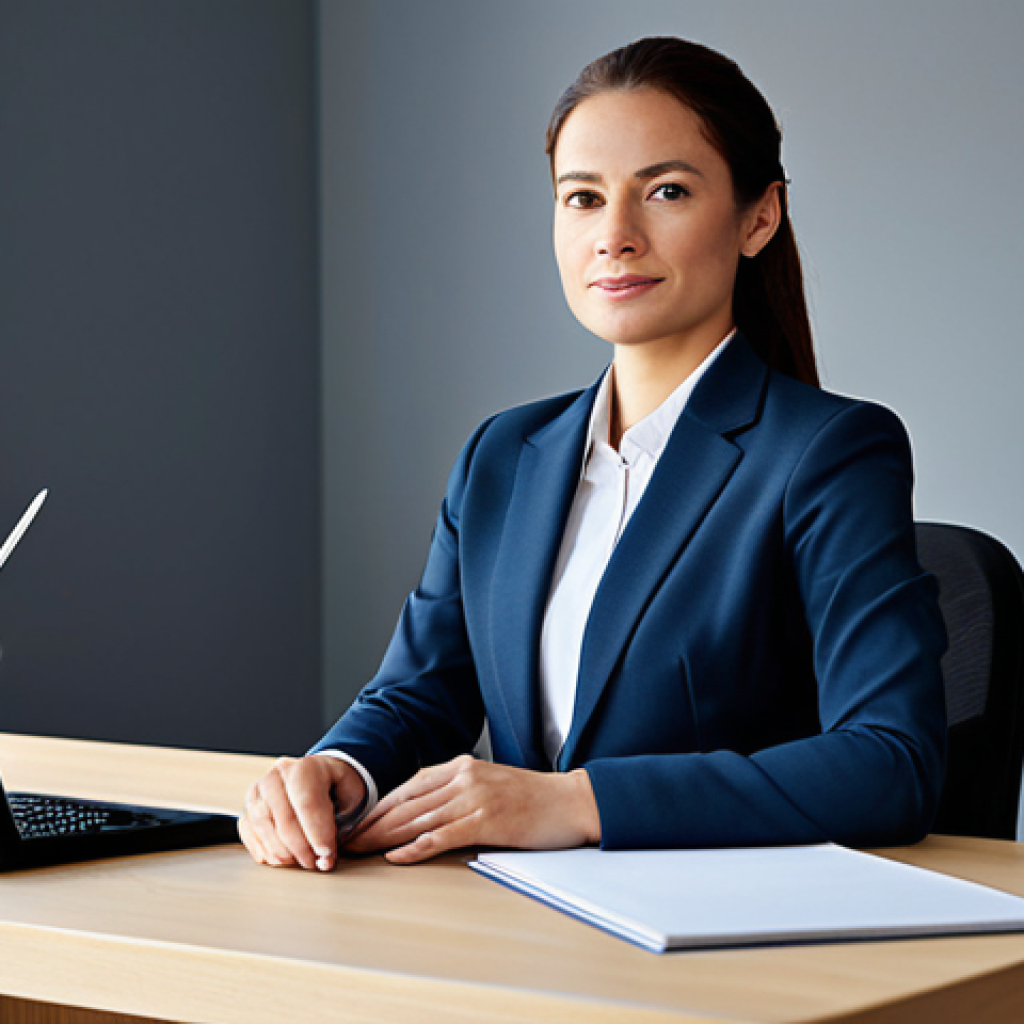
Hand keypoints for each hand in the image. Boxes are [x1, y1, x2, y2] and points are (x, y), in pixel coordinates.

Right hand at [238, 754, 365, 871]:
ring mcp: (258, 790)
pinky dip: (264, 851)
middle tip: (316, 864)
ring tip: (300, 862)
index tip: (326, 855)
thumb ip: (347, 822)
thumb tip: (326, 860)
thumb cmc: (335, 787)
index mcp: (306, 766)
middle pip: (284, 818)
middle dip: (301, 848)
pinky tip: (281, 859)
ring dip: (283, 853)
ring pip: (264, 827)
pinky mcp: (247, 807)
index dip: (317, 833)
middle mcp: (277, 775)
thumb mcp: (351, 793)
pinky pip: (249, 833)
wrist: (316, 776)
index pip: (308, 802)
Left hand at [345, 755, 600, 864]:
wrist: (572, 800)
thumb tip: (425, 813)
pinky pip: (442, 836)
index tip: (358, 822)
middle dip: (372, 822)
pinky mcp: (486, 820)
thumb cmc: (533, 798)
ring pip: (417, 819)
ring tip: (359, 849)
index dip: (380, 805)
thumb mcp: (490, 784)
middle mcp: (463, 776)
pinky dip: (415, 847)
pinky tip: (395, 856)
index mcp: (461, 766)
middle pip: (407, 803)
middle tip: (346, 839)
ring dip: (383, 836)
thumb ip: (459, 792)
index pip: (409, 786)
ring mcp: (474, 797)